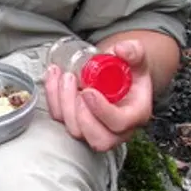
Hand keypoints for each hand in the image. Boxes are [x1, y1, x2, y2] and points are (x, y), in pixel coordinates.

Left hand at [44, 38, 152, 152]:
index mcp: (134, 115)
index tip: (89, 91)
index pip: (119, 124)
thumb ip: (133, 51)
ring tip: (65, 76)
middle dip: (80, 114)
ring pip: (76, 131)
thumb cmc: (130, 70)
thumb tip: (121, 50)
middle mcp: (116, 129)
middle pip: (98, 139)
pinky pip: (61, 119)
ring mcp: (95, 129)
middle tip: (75, 87)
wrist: (119, 74)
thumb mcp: (136, 57)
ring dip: (64, 104)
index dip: (102, 111)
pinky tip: (54, 77)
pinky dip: (53, 99)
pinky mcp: (77, 122)